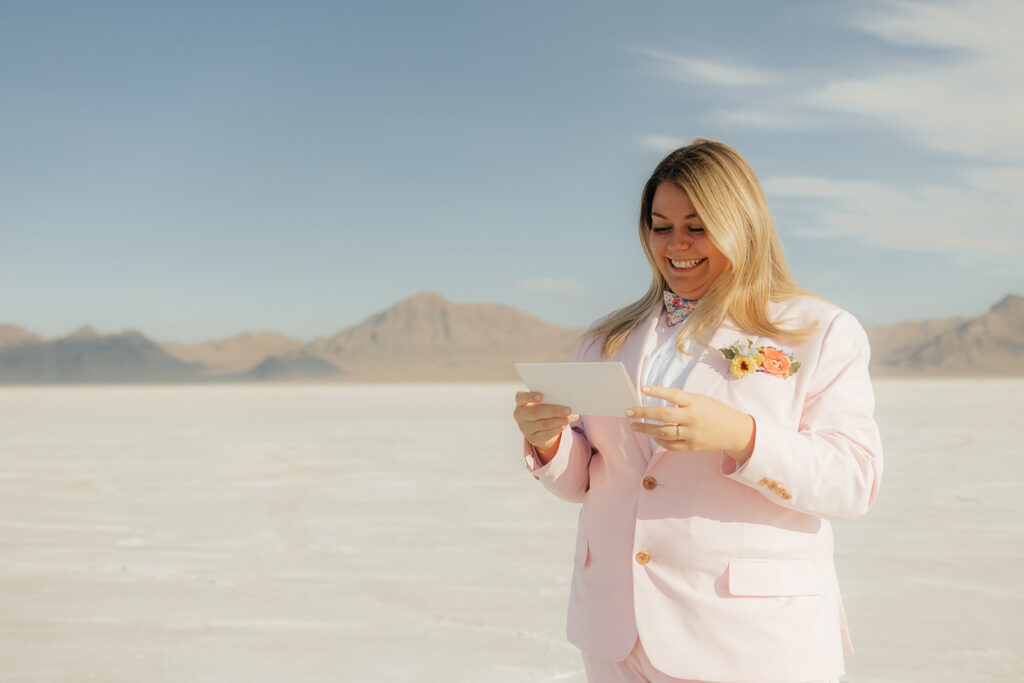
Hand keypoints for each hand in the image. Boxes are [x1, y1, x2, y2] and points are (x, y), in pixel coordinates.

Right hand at [513, 391, 578, 459]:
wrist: (538, 426)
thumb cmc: (542, 407)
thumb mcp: (542, 402)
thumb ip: (549, 399)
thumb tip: (566, 401)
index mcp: (521, 401)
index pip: (521, 397)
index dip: (530, 397)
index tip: (542, 396)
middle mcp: (519, 415)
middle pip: (535, 413)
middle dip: (553, 411)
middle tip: (568, 410)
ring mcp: (524, 428)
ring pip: (544, 424)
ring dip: (559, 420)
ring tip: (570, 417)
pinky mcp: (532, 438)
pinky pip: (547, 434)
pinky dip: (558, 428)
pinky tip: (565, 424)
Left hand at [626, 385, 754, 462]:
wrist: (735, 432)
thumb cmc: (716, 412)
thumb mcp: (702, 400)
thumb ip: (682, 400)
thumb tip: (658, 399)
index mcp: (695, 403)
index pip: (672, 395)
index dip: (657, 391)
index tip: (642, 389)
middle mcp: (692, 418)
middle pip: (663, 415)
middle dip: (643, 413)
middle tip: (628, 412)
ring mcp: (691, 434)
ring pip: (663, 432)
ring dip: (646, 429)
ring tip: (634, 425)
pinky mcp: (691, 447)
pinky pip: (670, 445)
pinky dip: (658, 440)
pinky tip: (651, 435)